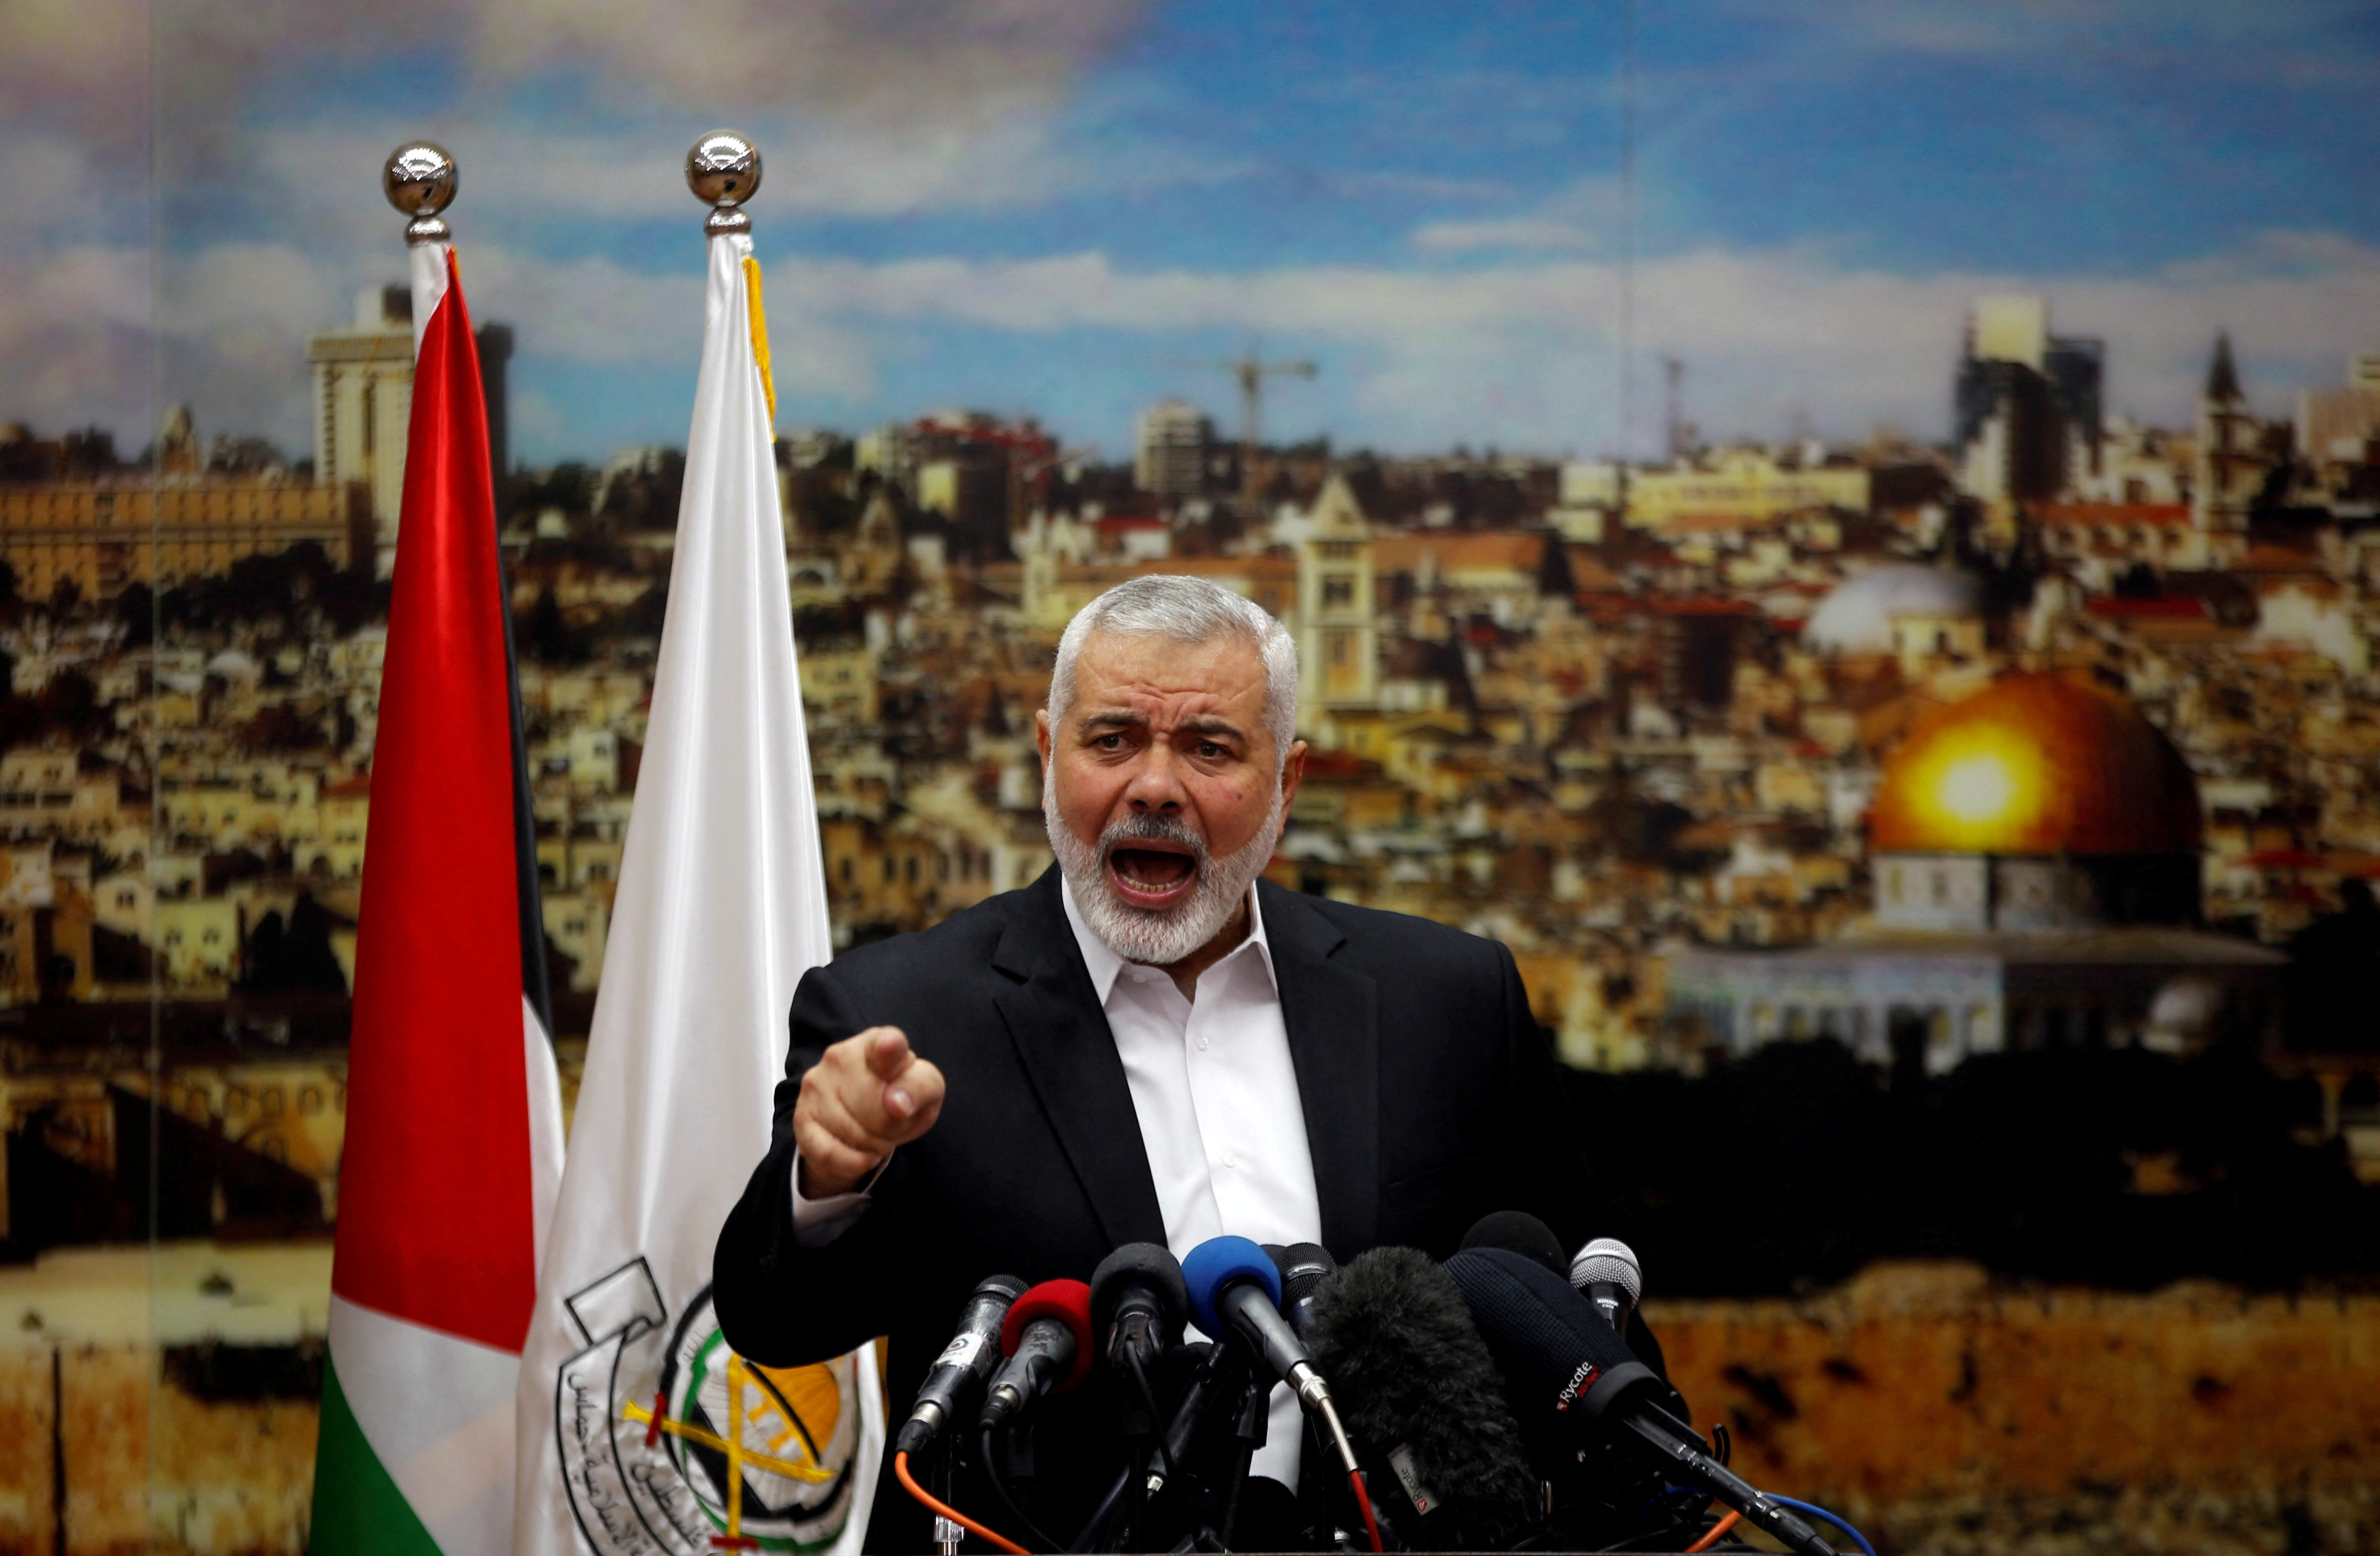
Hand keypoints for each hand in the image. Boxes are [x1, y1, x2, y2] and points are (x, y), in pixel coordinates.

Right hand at [793, 1026, 944, 1198]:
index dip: (890, 1047)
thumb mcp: (926, 1090)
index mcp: (876, 1043)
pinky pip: (829, 1152)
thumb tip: (897, 1105)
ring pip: (854, 1132)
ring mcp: (816, 1085)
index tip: (892, 1047)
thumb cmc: (900, 1097)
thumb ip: (920, 1088)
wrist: (866, 1126)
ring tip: (879, 1139)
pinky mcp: (802, 1117)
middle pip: (876, 1105)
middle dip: (892, 1125)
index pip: (885, 1044)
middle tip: (894, 1124)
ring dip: (875, 1146)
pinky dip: (852, 1163)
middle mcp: (840, 1056)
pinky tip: (864, 1158)